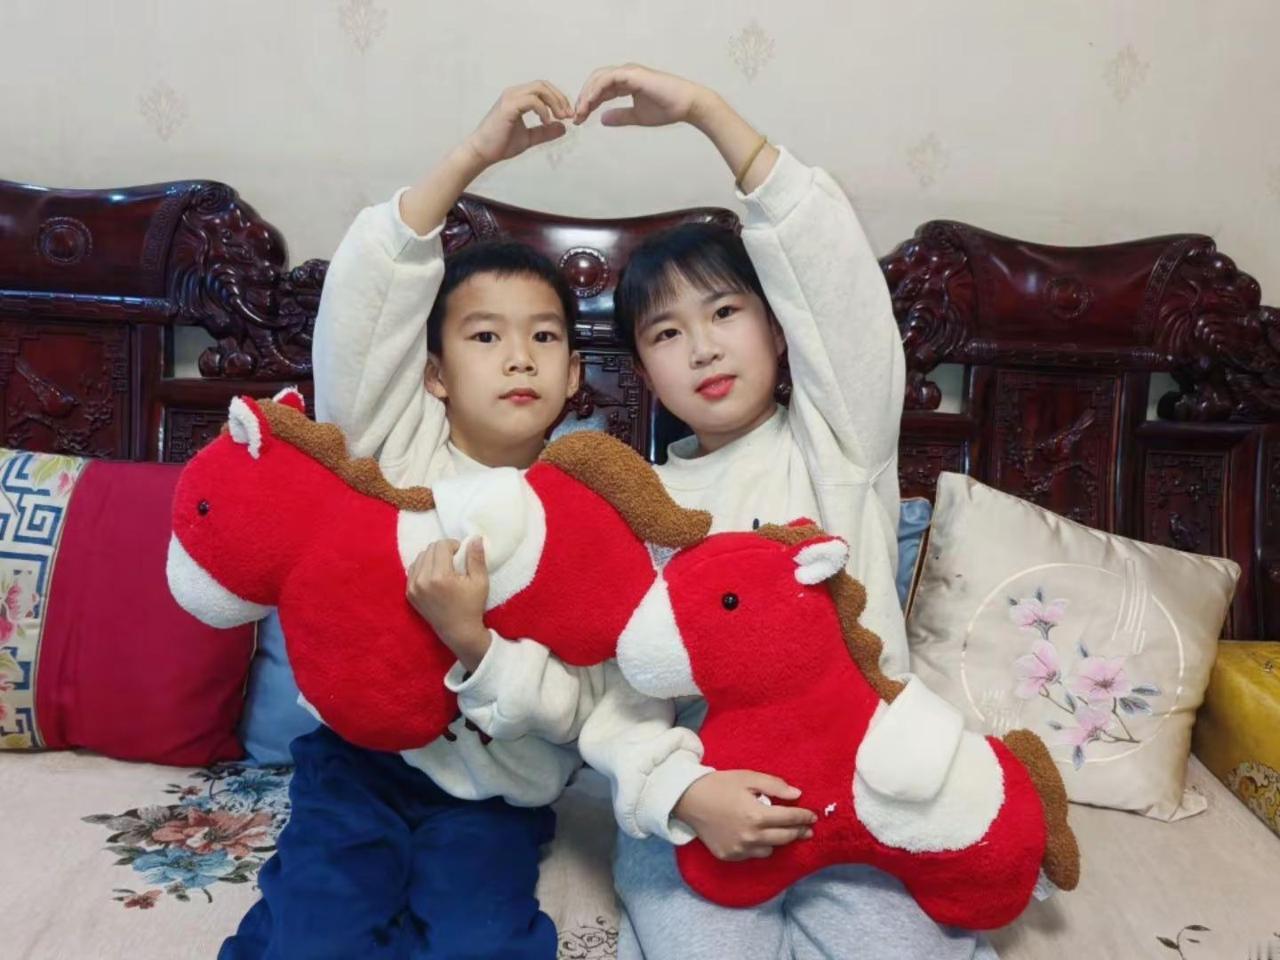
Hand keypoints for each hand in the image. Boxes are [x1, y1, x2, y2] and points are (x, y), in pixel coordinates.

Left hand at [406, 538, 490, 670]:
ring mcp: (413, 588)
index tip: (461, 553)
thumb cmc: (472, 606)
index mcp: (439, 577)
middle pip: (429, 549)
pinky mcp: (409, 594)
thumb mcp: (480, 582)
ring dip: (432, 557)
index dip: (454, 545)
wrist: (458, 632)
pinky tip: (434, 575)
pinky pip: (413, 569)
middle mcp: (422, 581)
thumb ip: (476, 558)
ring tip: (444, 568)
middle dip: (443, 550)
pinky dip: (423, 567)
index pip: (441, 545)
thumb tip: (475, 537)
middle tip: (454, 560)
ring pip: (420, 557)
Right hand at [465, 80, 573, 164]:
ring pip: (539, 88)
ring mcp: (510, 98)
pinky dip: (543, 110)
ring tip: (560, 118)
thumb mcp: (529, 138)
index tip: (568, 115)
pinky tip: (546, 122)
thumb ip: (545, 132)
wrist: (482, 153)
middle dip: (560, 98)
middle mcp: (514, 93)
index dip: (558, 98)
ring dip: (554, 102)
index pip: (543, 88)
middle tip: (568, 116)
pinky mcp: (508, 107)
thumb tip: (563, 128)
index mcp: (518, 97)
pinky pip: (532, 100)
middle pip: (544, 84)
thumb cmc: (500, 144)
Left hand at [573, 63, 713, 128]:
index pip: (599, 90)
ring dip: (587, 95)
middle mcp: (625, 74)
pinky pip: (608, 79)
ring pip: (598, 78)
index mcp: (625, 82)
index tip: (579, 119)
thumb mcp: (637, 116)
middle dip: (583, 99)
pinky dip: (597, 90)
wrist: (687, 105)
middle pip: (595, 82)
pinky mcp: (633, 74)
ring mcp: (628, 71)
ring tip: (580, 112)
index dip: (588, 103)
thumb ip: (620, 116)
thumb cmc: (667, 109)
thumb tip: (602, 120)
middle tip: (575, 117)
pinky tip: (590, 103)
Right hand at [673, 770, 816, 860]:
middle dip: (799, 832)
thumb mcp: (748, 778)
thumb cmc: (720, 785)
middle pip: (785, 838)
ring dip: (778, 841)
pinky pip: (752, 854)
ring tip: (780, 831)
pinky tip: (757, 836)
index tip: (812, 816)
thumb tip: (797, 794)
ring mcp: (739, 849)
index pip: (790, 818)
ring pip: (770, 849)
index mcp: (757, 815)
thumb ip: (775, 785)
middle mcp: (750, 836)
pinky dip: (758, 846)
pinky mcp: (729, 856)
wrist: (688, 799)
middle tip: (807, 829)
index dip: (804, 816)